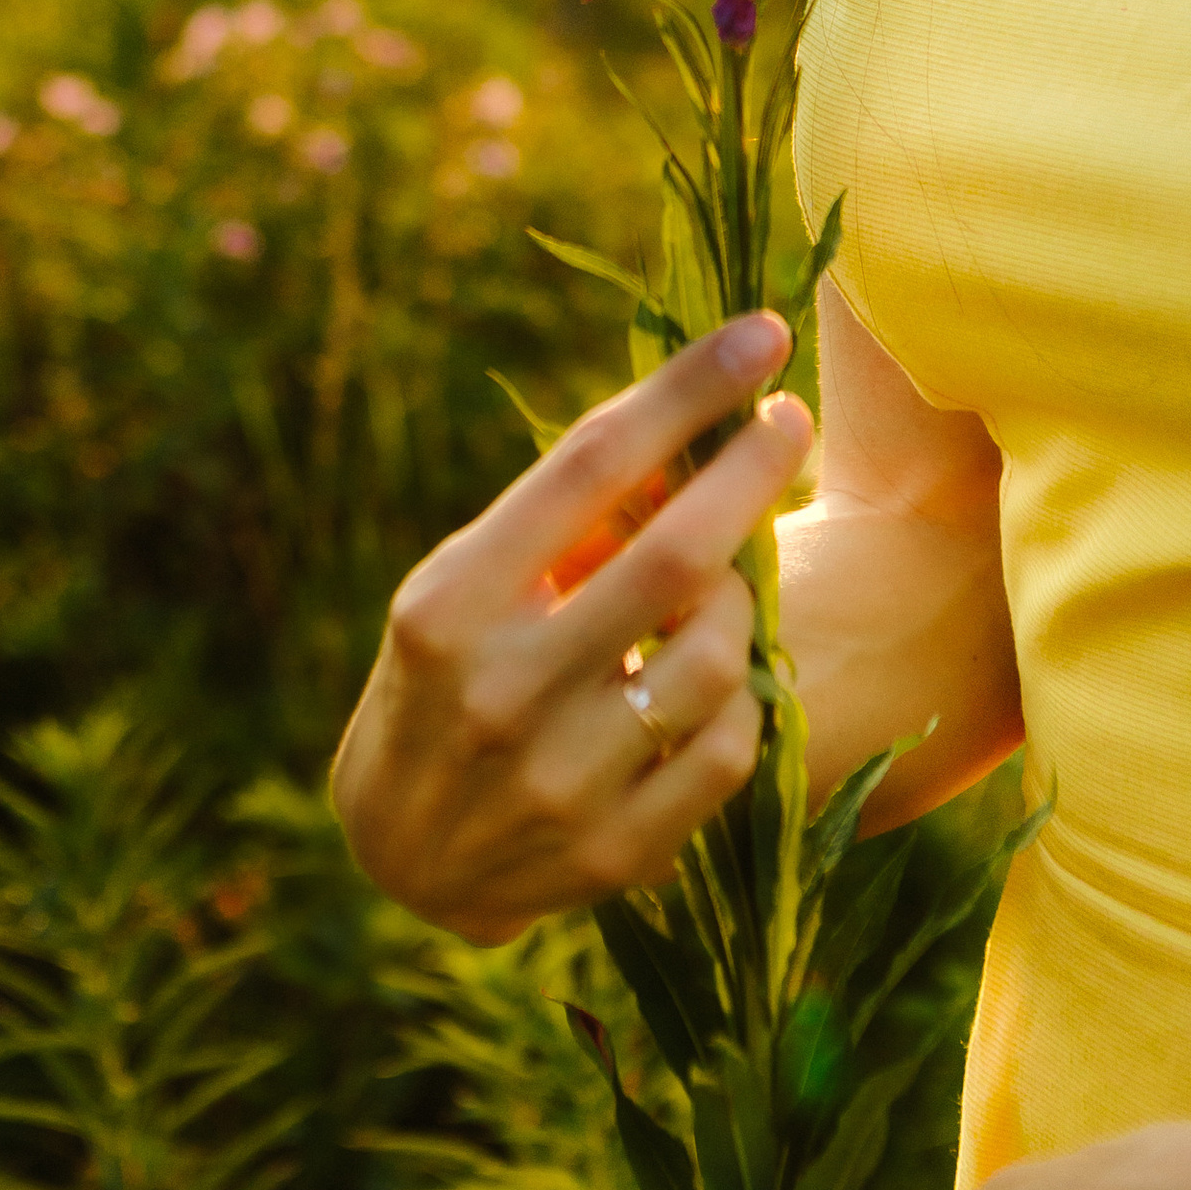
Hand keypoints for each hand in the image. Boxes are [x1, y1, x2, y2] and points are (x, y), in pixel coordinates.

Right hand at [331, 311, 810, 941]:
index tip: (760, 332)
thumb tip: (692, 422)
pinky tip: (713, 676)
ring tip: (717, 585)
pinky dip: (739, 695)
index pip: (591, 464)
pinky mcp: (614, 852)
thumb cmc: (446, 676)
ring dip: (737, 598)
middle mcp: (501, 688)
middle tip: (787, 420)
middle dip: (752, 468)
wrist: (403, 857)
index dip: (688, 388)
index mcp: (451, 602)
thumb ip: (563, 519)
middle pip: (674, 552)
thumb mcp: (466, 584)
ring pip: (716, 650)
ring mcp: (560, 779)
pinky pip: (731, 746)